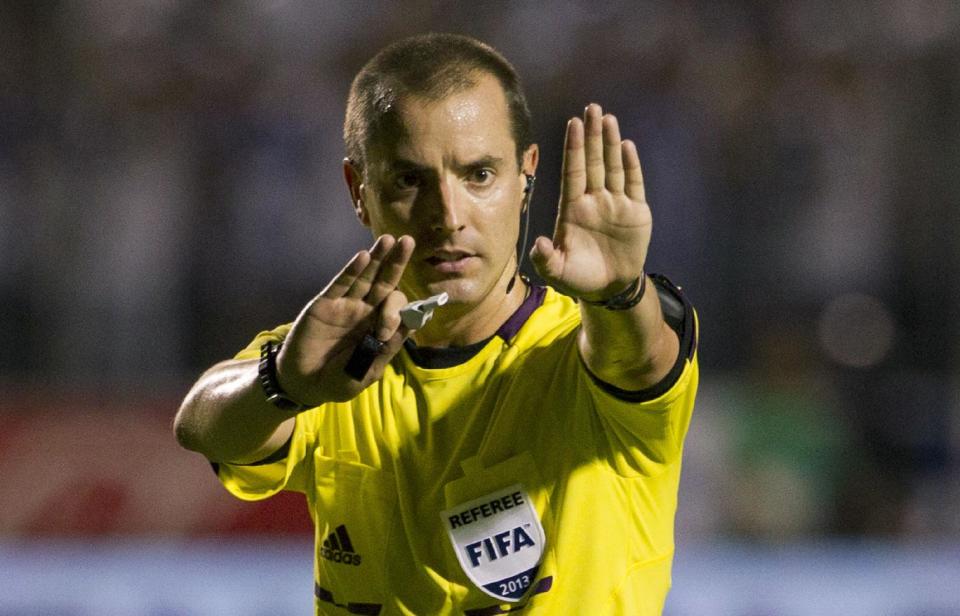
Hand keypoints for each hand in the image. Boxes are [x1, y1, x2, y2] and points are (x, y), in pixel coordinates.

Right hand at [276, 234, 414, 403]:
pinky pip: (341, 284)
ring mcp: (346, 306)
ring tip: (390, 240)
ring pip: (365, 277)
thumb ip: (385, 350)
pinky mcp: (325, 304)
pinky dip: (352, 270)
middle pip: (386, 282)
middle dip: (397, 263)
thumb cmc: (338, 381)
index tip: (385, 330)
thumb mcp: (367, 372)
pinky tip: (363, 257)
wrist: (305, 384)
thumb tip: (410, 325)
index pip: (397, 307)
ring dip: (377, 258)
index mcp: (380, 327)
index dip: (398, 310)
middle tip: (409, 242)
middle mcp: (366, 312)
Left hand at [530, 104, 650, 300]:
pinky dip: (631, 166)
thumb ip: (545, 258)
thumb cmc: (578, 277)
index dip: (573, 149)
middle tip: (591, 107)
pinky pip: (633, 184)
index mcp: (573, 209)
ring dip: (610, 143)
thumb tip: (538, 244)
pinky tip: (627, 146)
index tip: (572, 124)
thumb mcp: (557, 271)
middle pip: (593, 162)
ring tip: (608, 118)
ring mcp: (615, 204)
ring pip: (612, 167)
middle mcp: (593, 200)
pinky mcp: (635, 213)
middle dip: (592, 135)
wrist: (609, 288)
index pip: (573, 172)